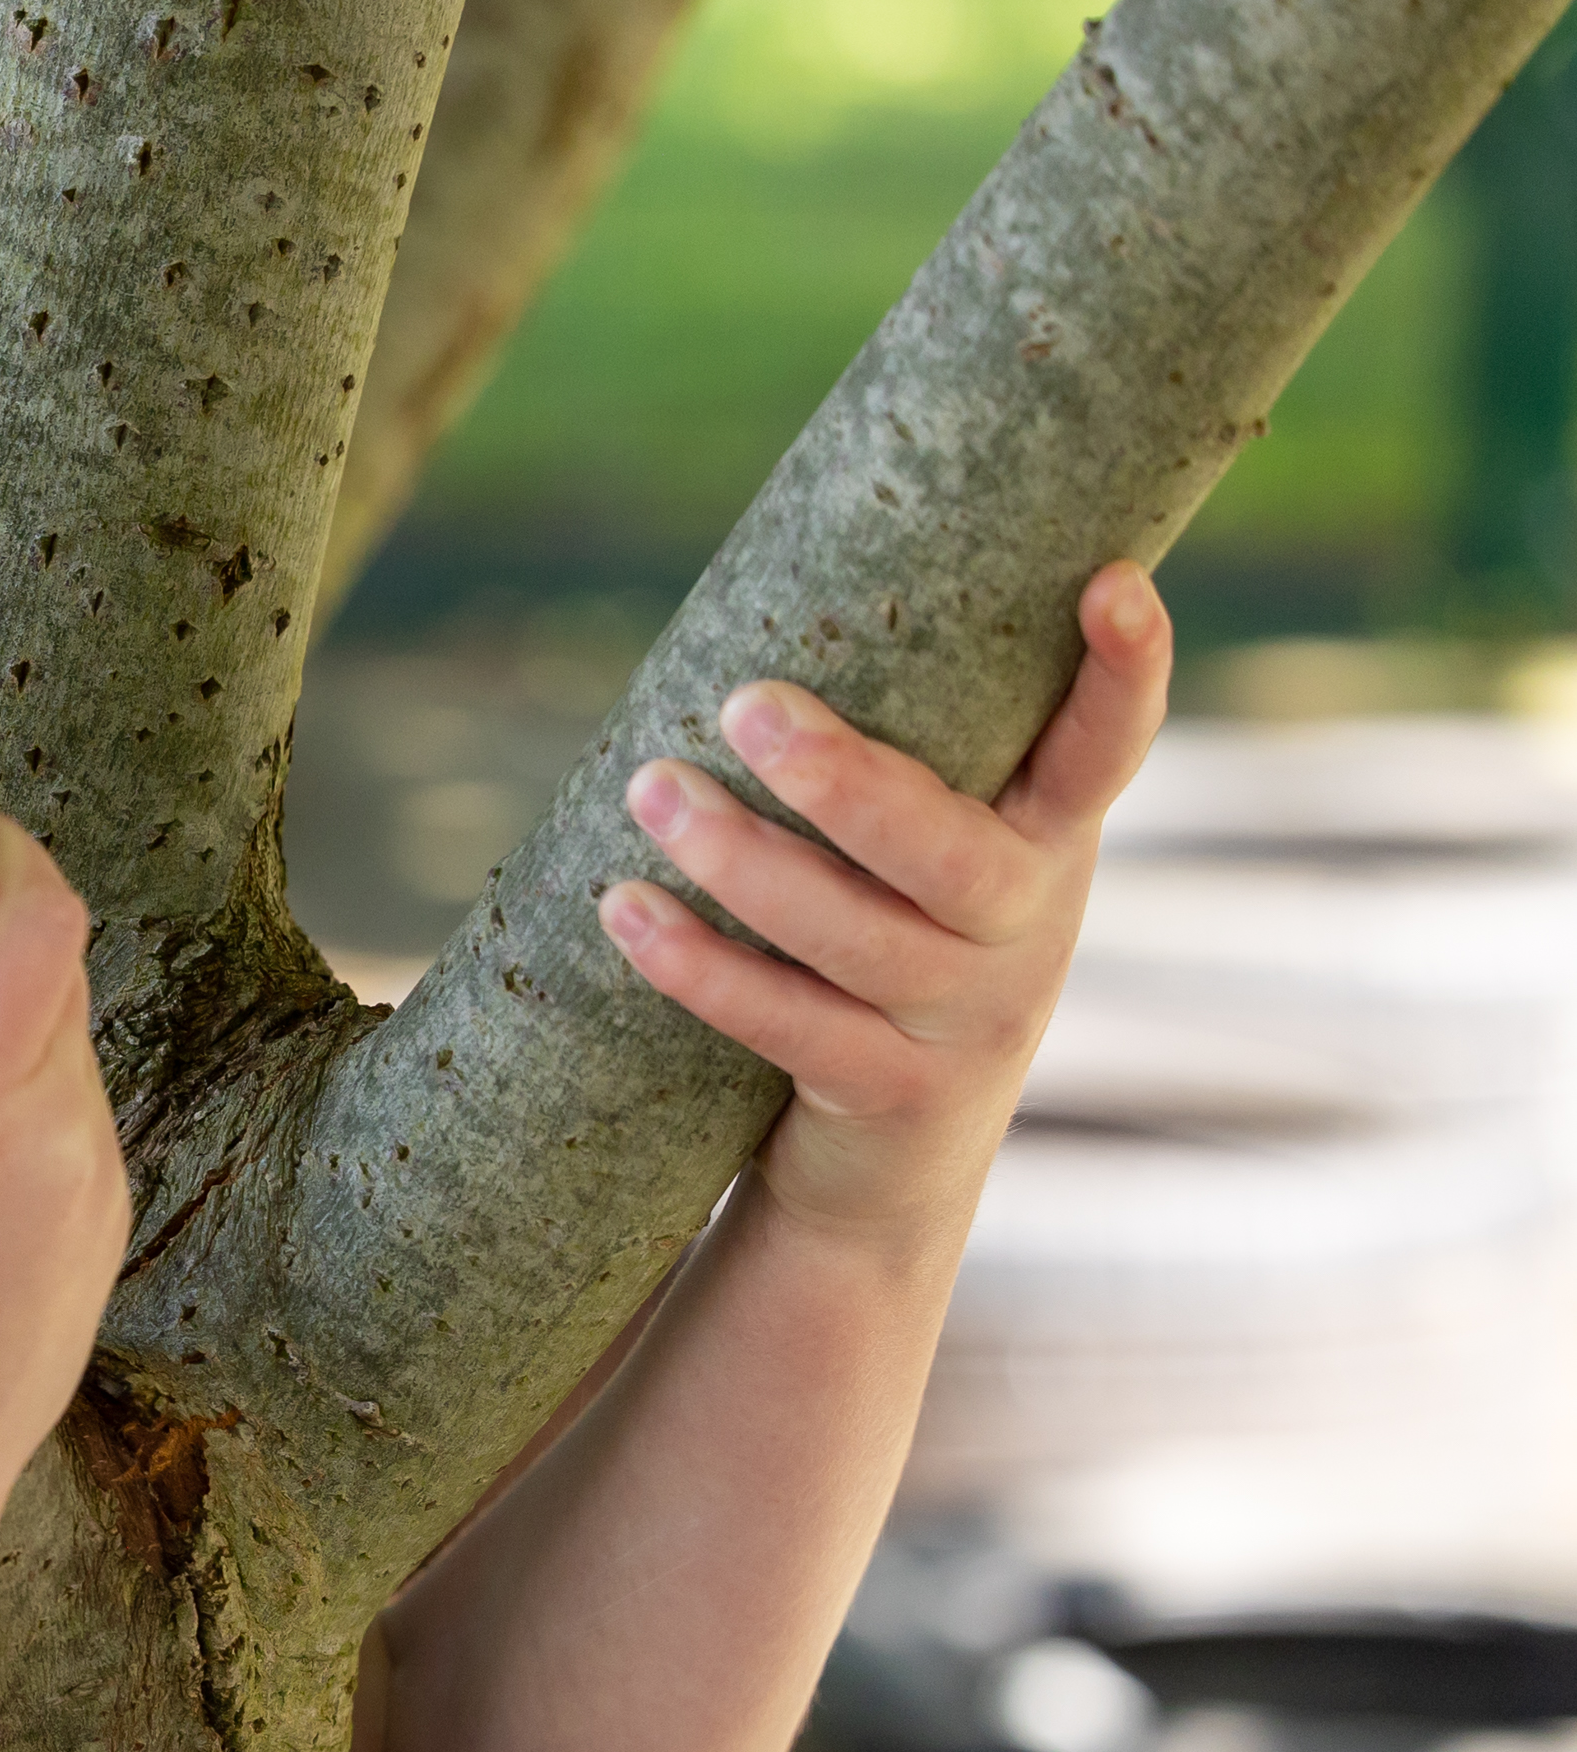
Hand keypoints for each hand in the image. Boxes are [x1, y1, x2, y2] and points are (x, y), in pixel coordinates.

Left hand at [598, 560, 1170, 1254]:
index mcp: (1046, 845)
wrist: (891, 1171)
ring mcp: (965, 1022)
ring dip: (746, 862)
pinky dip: (701, 967)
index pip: (1108, 751)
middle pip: (950, 853)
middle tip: (746, 704)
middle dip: (849, 781)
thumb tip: (752, 628)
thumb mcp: (925, 865)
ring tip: (651, 789)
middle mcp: (1026, 930)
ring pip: (857, 939)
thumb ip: (894, 768)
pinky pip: (786, 1023)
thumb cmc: (888, 960)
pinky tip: (624, 911)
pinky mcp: (890, 1097)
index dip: (1126, 674)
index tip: (1109, 581)